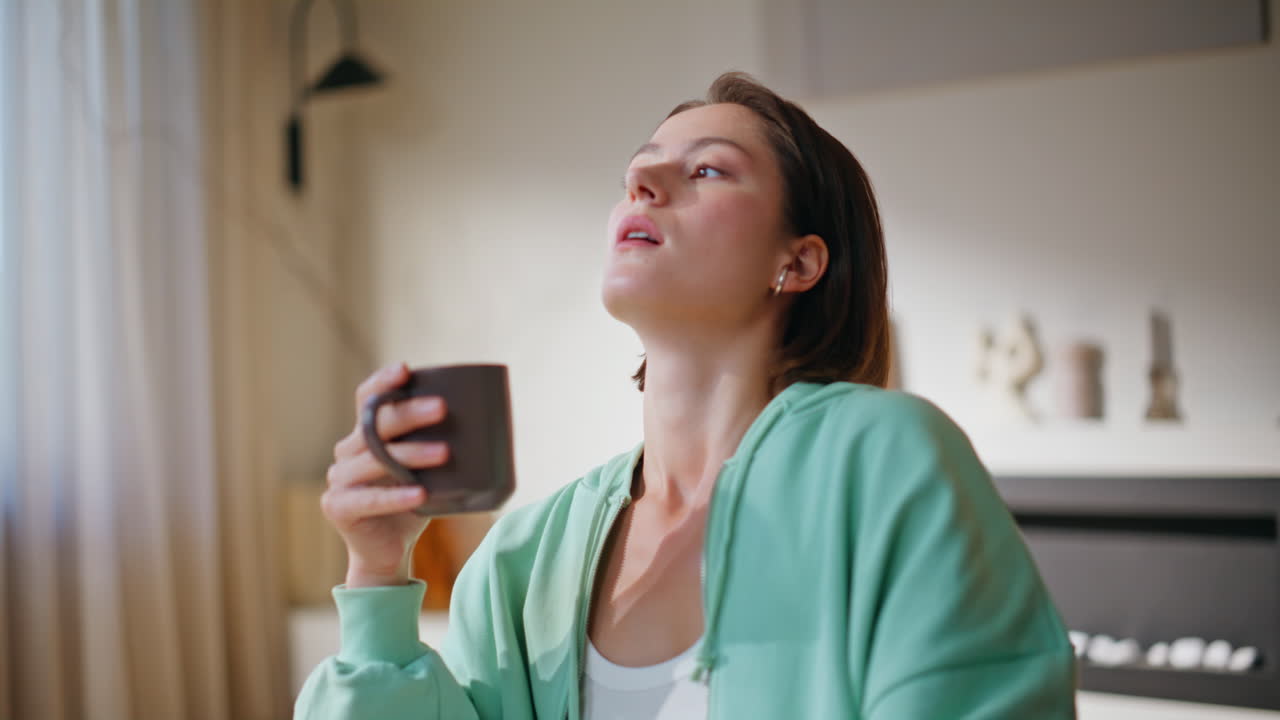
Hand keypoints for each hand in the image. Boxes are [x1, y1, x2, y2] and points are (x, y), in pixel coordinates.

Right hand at [322, 362, 449, 587]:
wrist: (388, 551)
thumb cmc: (413, 502)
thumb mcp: (426, 469)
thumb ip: (440, 444)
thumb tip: (495, 423)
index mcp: (364, 435)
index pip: (367, 399)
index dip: (383, 382)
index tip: (406, 370)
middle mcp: (346, 452)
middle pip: (375, 425)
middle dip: (409, 413)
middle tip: (442, 409)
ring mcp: (338, 479)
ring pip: (375, 459)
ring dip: (411, 454)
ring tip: (444, 453)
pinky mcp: (338, 507)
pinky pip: (370, 498)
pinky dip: (397, 495)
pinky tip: (421, 493)